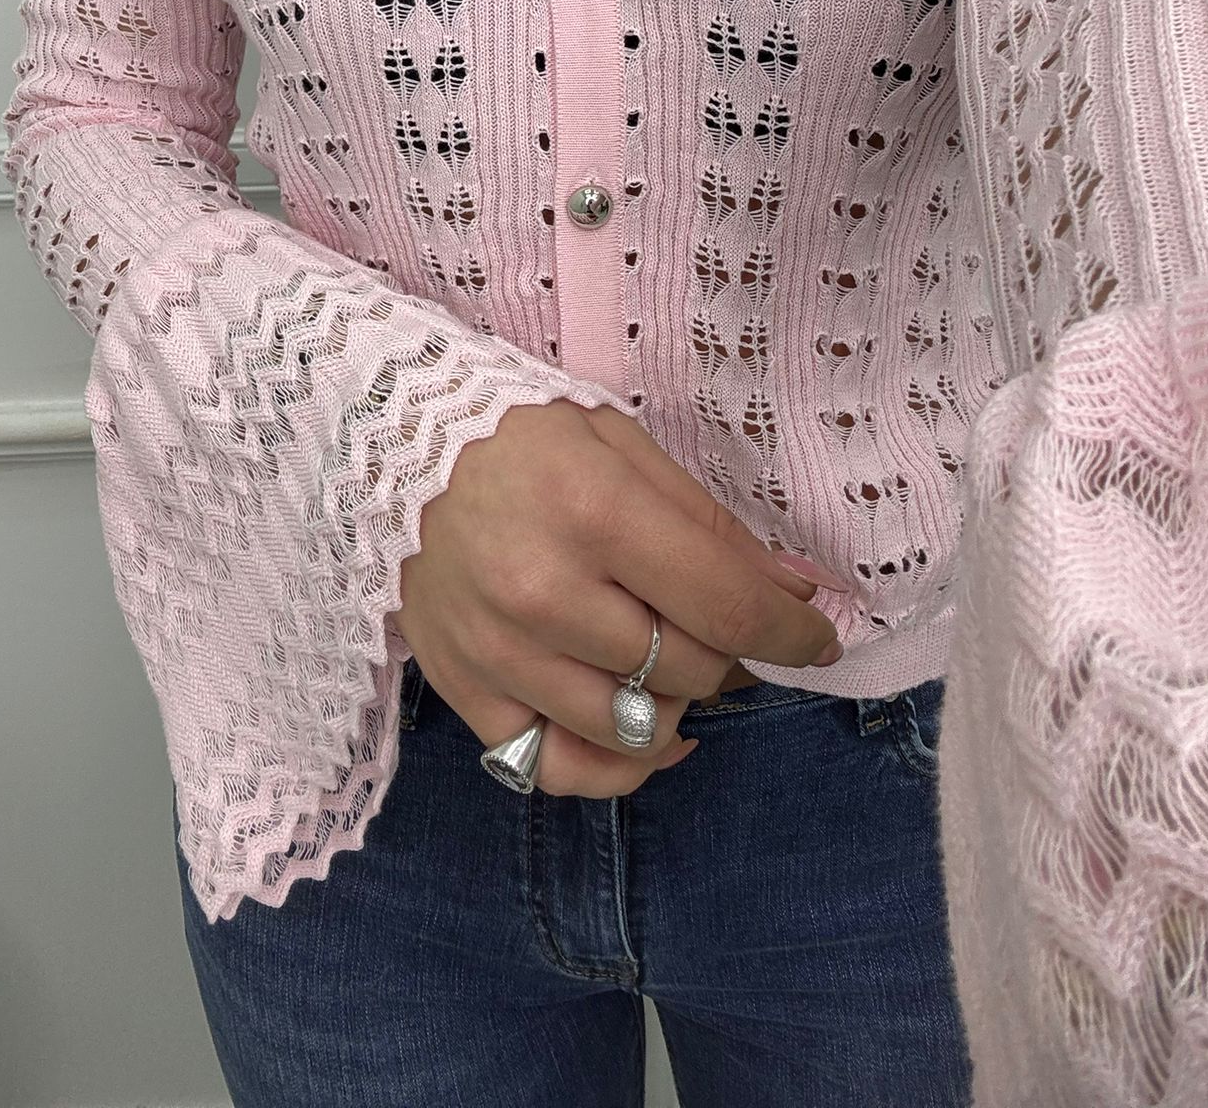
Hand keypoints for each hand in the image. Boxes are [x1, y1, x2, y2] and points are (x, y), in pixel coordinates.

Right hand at [393, 396, 844, 796]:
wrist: (390, 444)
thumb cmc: (523, 439)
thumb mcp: (624, 447)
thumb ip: (710, 525)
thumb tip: (796, 594)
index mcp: (595, 512)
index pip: (728, 609)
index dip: (793, 636)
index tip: (817, 639)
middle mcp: (543, 591)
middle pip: (689, 672)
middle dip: (730, 656)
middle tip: (723, 625)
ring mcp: (498, 650)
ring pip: (632, 729)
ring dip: (676, 705)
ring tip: (671, 661)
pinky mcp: (462, 689)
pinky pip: (557, 768)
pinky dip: (614, 764)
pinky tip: (641, 729)